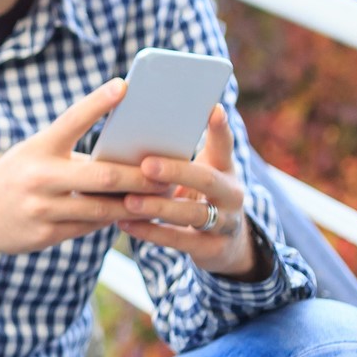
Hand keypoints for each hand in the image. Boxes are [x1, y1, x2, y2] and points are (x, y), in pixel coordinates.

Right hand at [0, 79, 166, 267]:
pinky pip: (88, 227)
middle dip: (141, 176)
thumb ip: (70, 154)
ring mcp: (40, 210)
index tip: (124, 85)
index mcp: (36, 149)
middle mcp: (38, 178)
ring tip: (161, 196)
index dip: (98, 103)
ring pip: (102, 208)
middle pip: (103, 176)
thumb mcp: (32, 154)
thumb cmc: (12, 176)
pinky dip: (111, 219)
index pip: (71, 120)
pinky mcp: (43, 236)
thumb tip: (123, 157)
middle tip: (169, 171)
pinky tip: (130, 214)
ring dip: (135, 203)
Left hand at [116, 107, 266, 279]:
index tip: (213, 108)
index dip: (221, 128)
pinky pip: (179, 240)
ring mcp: (225, 222)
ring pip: (193, 214)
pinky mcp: (212, 249)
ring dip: (159, 207)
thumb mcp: (200, 174)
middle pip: (207, 180)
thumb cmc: (200, 197)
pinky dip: (151, 232)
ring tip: (130, 201)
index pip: (225, 145)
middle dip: (177, 172)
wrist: (225, 245)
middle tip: (146, 165)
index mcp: (225, 169)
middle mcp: (231, 194)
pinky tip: (125, 224)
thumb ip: (180, 158)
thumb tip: (136, 130)